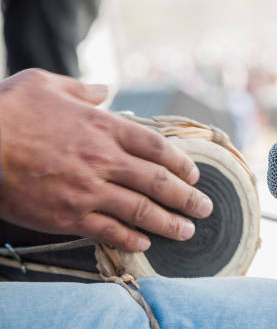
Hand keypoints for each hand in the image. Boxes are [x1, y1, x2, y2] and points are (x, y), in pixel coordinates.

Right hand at [0, 69, 212, 251]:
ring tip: (188, 232)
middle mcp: (103, 160)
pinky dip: (131, 239)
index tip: (194, 175)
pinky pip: (109, 231)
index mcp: (103, 127)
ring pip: (141, 211)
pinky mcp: (68, 216)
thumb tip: (104, 89)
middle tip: (206, 209)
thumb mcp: (45, 84)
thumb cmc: (7, 111)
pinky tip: (146, 244)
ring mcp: (88, 191)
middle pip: (158, 182)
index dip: (181, 164)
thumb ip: (82, 89)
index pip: (157, 148)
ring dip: (170, 223)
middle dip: (187, 198)